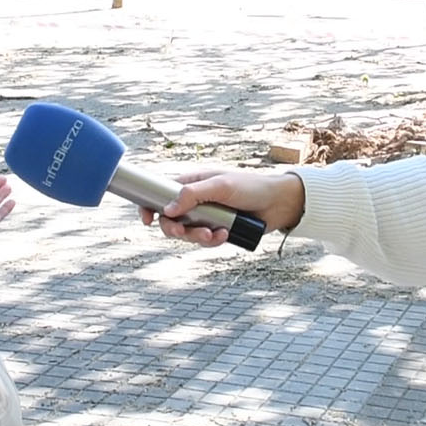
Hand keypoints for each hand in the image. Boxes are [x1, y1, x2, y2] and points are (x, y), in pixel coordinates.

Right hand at [140, 170, 304, 247]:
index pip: (161, 194)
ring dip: (197, 237)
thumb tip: (167, 209)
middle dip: (175, 229)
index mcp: (192, 184)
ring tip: (215, 234)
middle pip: (171, 219)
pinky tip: (225, 234)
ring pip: (187, 233)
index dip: (150, 206)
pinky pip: (205, 241)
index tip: (146, 219)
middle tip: (184, 232)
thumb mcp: (221, 186)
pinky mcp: (217, 230)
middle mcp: (195, 201)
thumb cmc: (251, 187)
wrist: (278, 203)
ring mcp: (206, 216)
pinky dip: (213, 241)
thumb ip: (193, 195)